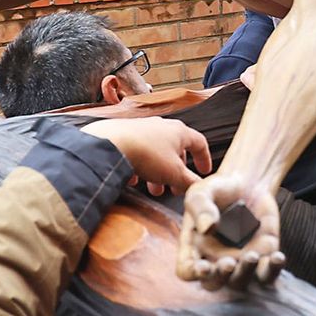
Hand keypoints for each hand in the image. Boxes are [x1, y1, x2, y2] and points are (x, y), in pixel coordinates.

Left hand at [82, 117, 211, 197]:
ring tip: (154, 189)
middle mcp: (162, 126)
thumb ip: (190, 182)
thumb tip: (200, 188)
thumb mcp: (175, 174)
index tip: (203, 171)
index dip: (204, 159)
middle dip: (177, 171)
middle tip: (175, 187)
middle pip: (176, 150)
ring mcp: (142, 129)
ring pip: (156, 152)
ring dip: (158, 172)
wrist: (111, 144)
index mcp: (179, 131)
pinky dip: (139, 167)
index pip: (199, 143)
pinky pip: (137, 152)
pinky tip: (134, 179)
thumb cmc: (146, 154)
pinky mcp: (125, 134)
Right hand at [178, 176, 283, 289]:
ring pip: (240, 282)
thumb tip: (207, 228)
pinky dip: (273, 270)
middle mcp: (214, 261)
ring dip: (246, 274)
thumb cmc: (218, 190)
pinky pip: (267, 274)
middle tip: (228, 262)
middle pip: (214, 283)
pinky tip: (277, 258)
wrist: (247, 184)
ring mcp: (239, 262)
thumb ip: (200, 208)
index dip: (193, 273)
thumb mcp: (201, 193)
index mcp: (194, 249)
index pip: (187, 271)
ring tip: (252, 255)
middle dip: (221, 276)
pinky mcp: (262, 257)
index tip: (203, 266)